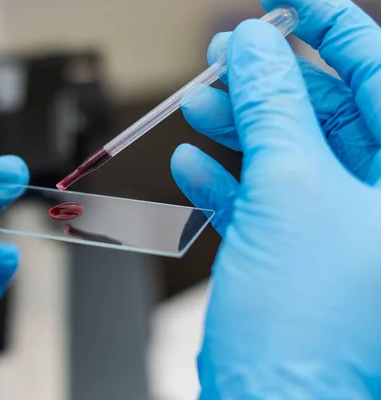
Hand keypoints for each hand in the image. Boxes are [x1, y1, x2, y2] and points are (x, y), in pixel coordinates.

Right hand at [171, 0, 380, 397]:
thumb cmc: (309, 326)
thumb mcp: (292, 192)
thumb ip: (274, 109)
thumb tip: (255, 48)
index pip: (380, 73)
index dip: (331, 27)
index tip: (288, 1)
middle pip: (329, 113)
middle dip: (273, 78)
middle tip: (229, 51)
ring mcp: (336, 232)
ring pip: (288, 155)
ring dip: (238, 125)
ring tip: (198, 102)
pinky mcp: (291, 257)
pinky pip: (260, 201)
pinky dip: (224, 180)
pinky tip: (194, 165)